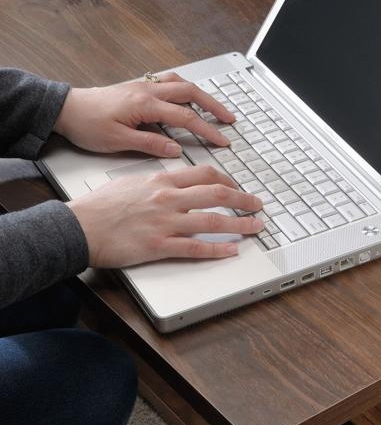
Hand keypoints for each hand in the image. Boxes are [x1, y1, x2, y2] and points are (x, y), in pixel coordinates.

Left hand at [54, 72, 234, 157]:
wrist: (66, 109)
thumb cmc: (87, 125)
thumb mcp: (118, 141)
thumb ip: (150, 143)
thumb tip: (175, 149)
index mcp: (145, 104)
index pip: (186, 117)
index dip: (207, 129)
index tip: (222, 140)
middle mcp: (147, 90)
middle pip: (191, 93)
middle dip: (214, 106)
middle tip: (229, 119)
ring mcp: (143, 86)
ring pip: (181, 83)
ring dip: (201, 94)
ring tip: (215, 107)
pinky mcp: (138, 87)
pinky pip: (169, 81)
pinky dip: (184, 88)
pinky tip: (188, 96)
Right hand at [67, 165, 262, 267]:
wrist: (79, 226)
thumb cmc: (100, 206)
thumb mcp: (131, 182)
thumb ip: (157, 181)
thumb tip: (174, 180)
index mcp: (162, 181)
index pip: (204, 174)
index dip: (227, 179)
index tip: (237, 185)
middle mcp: (168, 199)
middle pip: (216, 193)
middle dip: (243, 198)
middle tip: (257, 204)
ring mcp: (166, 223)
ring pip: (212, 221)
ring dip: (239, 224)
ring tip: (255, 227)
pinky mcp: (159, 246)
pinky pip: (195, 248)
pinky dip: (217, 249)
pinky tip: (232, 250)